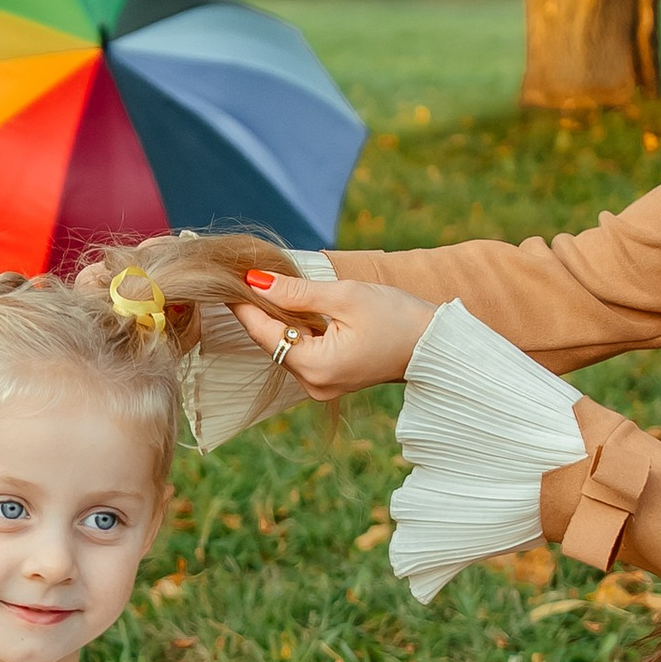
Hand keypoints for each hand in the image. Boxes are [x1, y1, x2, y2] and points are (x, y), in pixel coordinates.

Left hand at [235, 269, 435, 399]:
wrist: (435, 345)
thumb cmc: (398, 317)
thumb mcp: (345, 297)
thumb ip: (296, 292)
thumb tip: (255, 281)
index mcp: (316, 367)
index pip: (264, 334)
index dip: (243, 305)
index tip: (225, 279)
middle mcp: (314, 384)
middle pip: (272, 343)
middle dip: (259, 310)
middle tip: (242, 275)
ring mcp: (322, 386)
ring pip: (286, 347)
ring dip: (278, 319)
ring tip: (265, 285)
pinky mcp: (331, 380)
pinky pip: (303, 352)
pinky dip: (296, 329)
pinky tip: (293, 306)